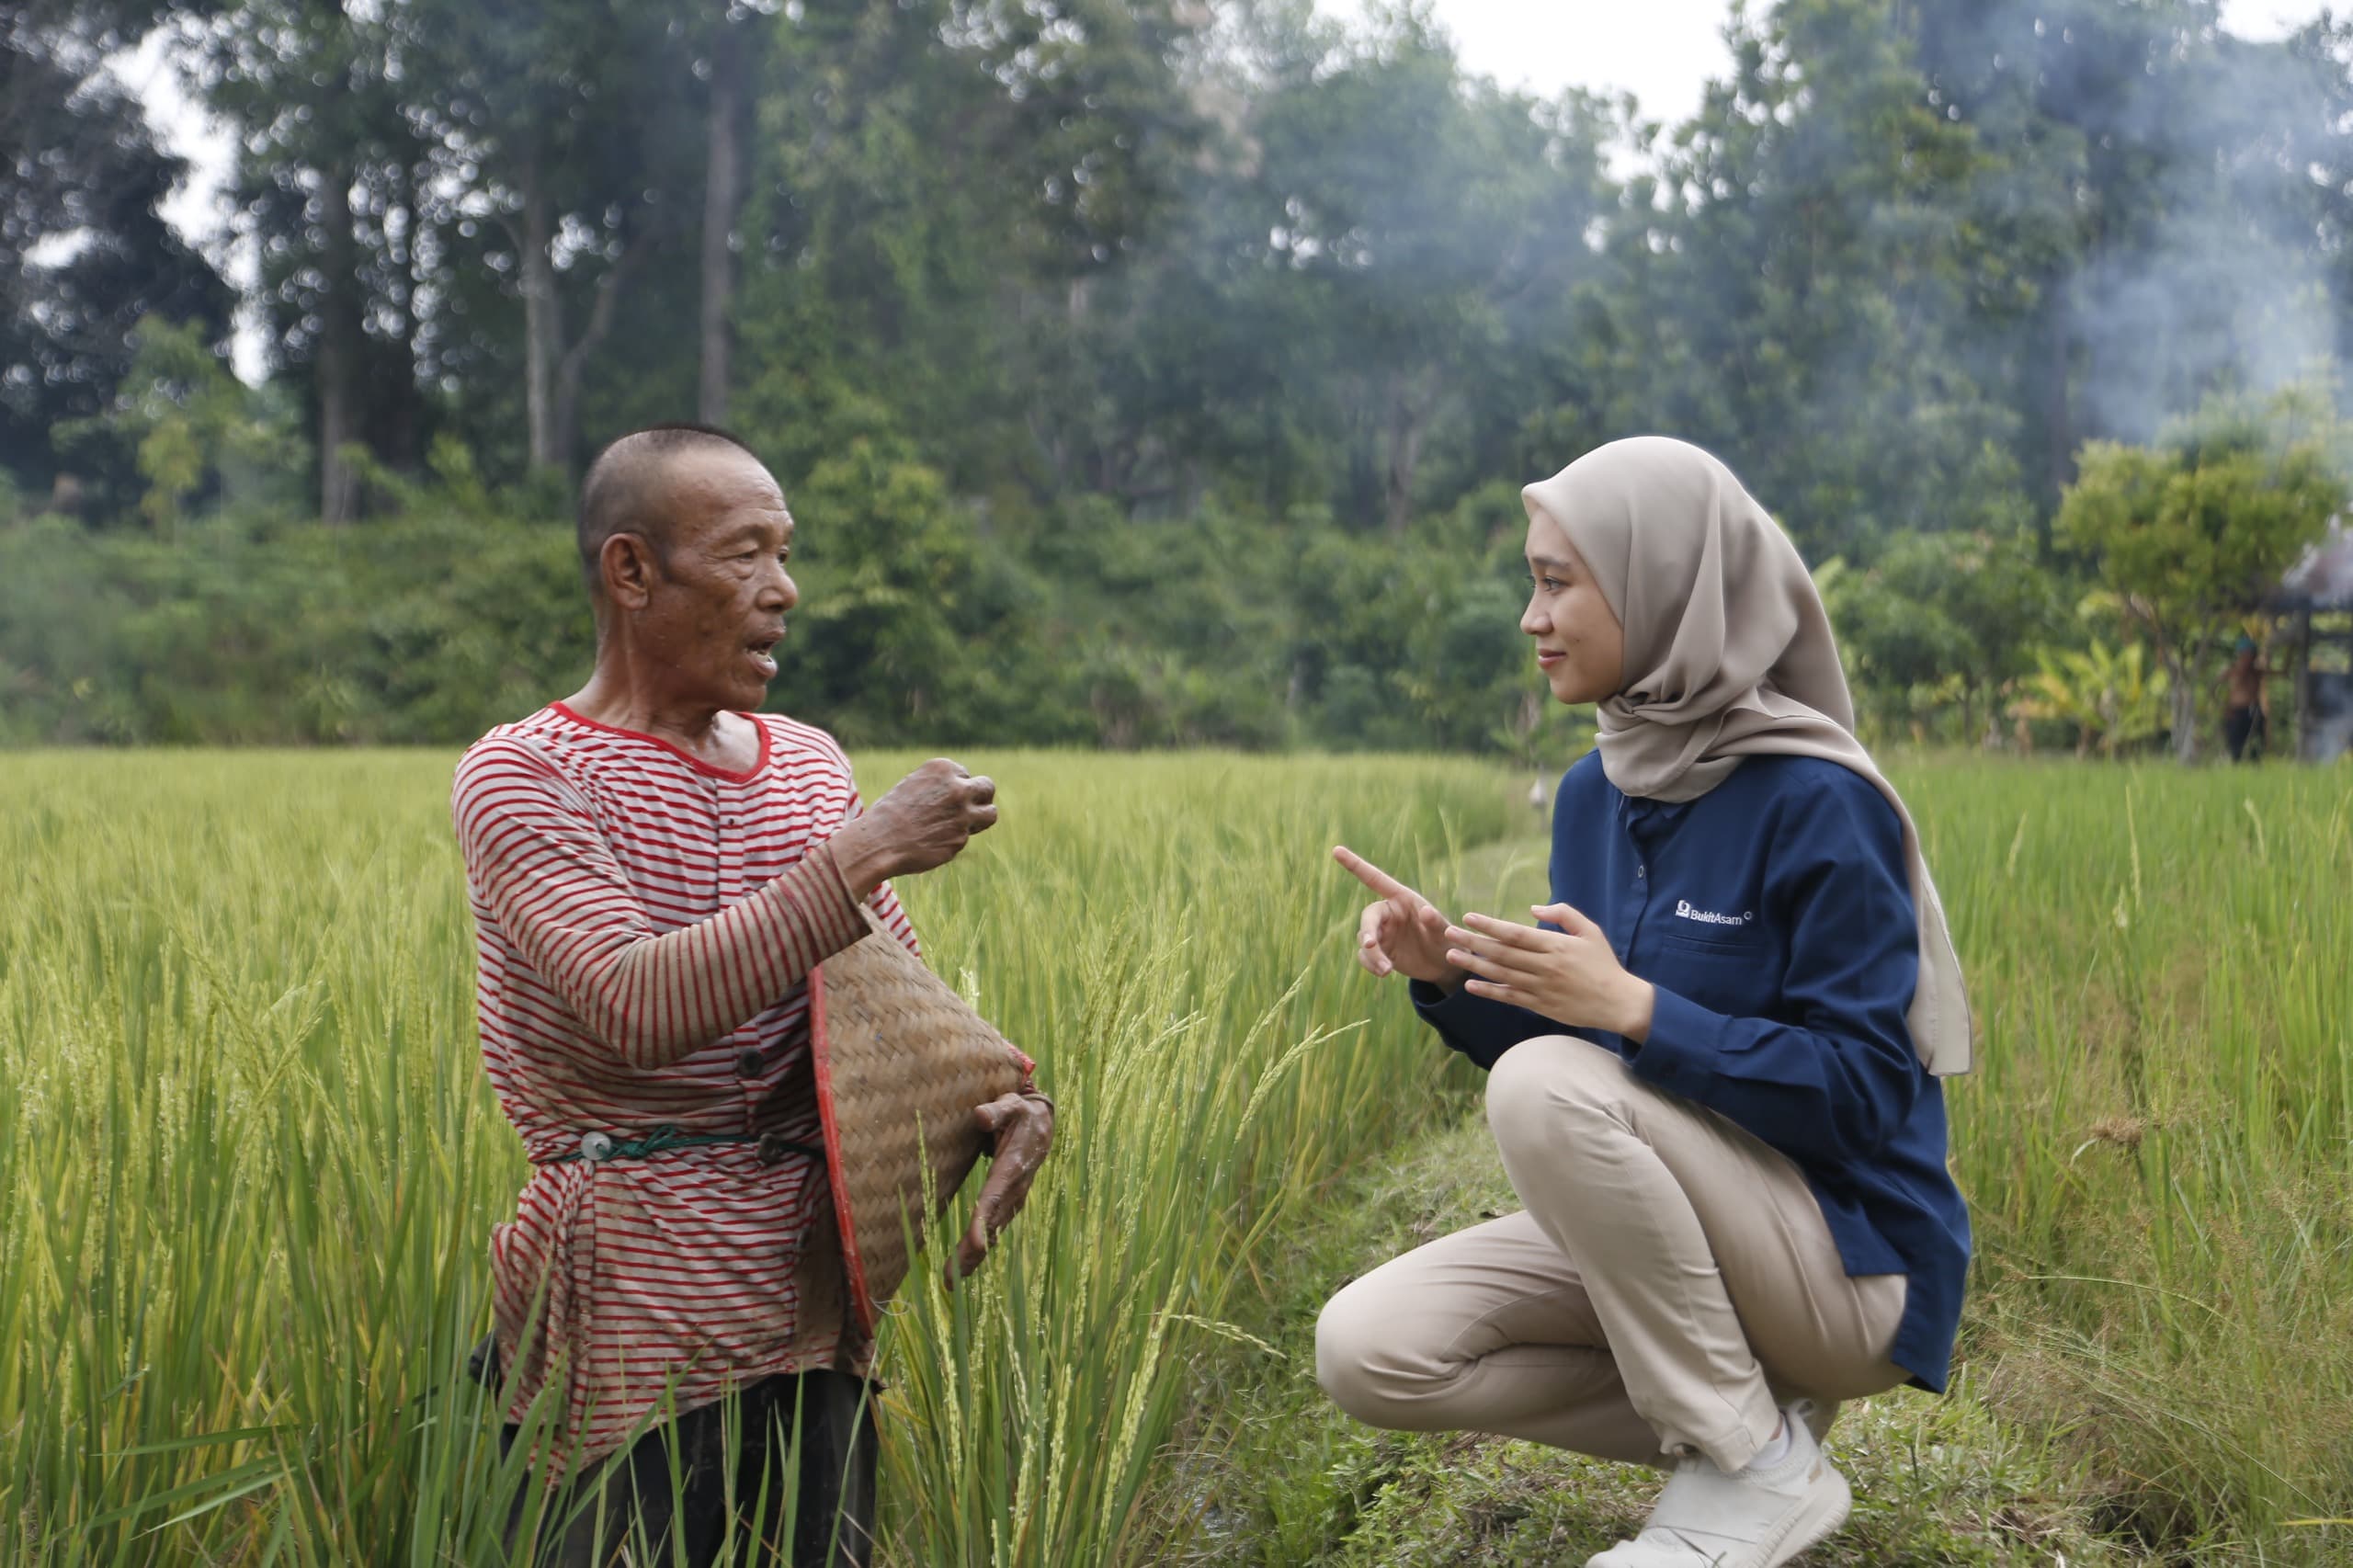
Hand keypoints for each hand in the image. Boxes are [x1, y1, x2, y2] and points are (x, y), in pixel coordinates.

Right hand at [830, 759, 997, 894]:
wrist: (879, 841)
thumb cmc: (891, 813)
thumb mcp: (916, 785)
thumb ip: (942, 785)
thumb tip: (967, 793)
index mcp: (943, 768)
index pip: (965, 775)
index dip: (957, 787)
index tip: (942, 798)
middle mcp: (957, 788)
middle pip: (988, 787)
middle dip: (982, 797)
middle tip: (969, 808)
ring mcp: (962, 814)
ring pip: (990, 814)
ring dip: (981, 818)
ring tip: (961, 825)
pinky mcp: (961, 838)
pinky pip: (966, 837)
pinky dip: (954, 840)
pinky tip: (933, 842)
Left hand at [946, 1092, 1053, 1286]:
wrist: (1044, 1125)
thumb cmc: (1021, 1113)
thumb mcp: (1012, 1104)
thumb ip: (996, 1110)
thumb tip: (979, 1116)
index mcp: (1012, 1167)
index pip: (994, 1197)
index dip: (983, 1221)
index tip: (973, 1244)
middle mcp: (1014, 1189)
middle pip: (990, 1224)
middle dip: (972, 1252)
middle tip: (950, 1278)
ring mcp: (1013, 1199)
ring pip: (992, 1232)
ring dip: (973, 1258)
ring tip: (951, 1281)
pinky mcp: (1009, 1203)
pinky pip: (994, 1229)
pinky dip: (980, 1250)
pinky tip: (965, 1268)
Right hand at [1333, 846, 1464, 989]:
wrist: (1444, 966)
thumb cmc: (1447, 940)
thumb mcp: (1445, 932)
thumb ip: (1436, 922)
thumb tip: (1426, 911)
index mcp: (1401, 899)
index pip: (1375, 879)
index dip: (1355, 865)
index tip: (1336, 850)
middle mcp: (1388, 913)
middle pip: (1368, 917)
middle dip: (1367, 931)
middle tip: (1371, 946)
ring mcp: (1382, 933)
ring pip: (1364, 940)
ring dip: (1372, 955)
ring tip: (1387, 970)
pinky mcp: (1379, 952)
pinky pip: (1366, 957)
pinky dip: (1371, 965)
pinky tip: (1385, 972)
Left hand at [1443, 904, 1655, 1041]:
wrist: (1618, 1002)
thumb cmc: (1603, 964)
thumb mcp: (1590, 932)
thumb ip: (1564, 915)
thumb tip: (1534, 908)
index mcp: (1555, 946)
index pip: (1514, 934)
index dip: (1489, 925)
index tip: (1468, 917)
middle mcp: (1544, 966)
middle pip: (1501, 953)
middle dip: (1472, 942)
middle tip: (1448, 933)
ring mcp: (1541, 988)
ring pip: (1501, 974)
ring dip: (1473, 965)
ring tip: (1451, 956)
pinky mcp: (1540, 1005)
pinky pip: (1509, 997)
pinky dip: (1488, 991)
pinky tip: (1470, 984)